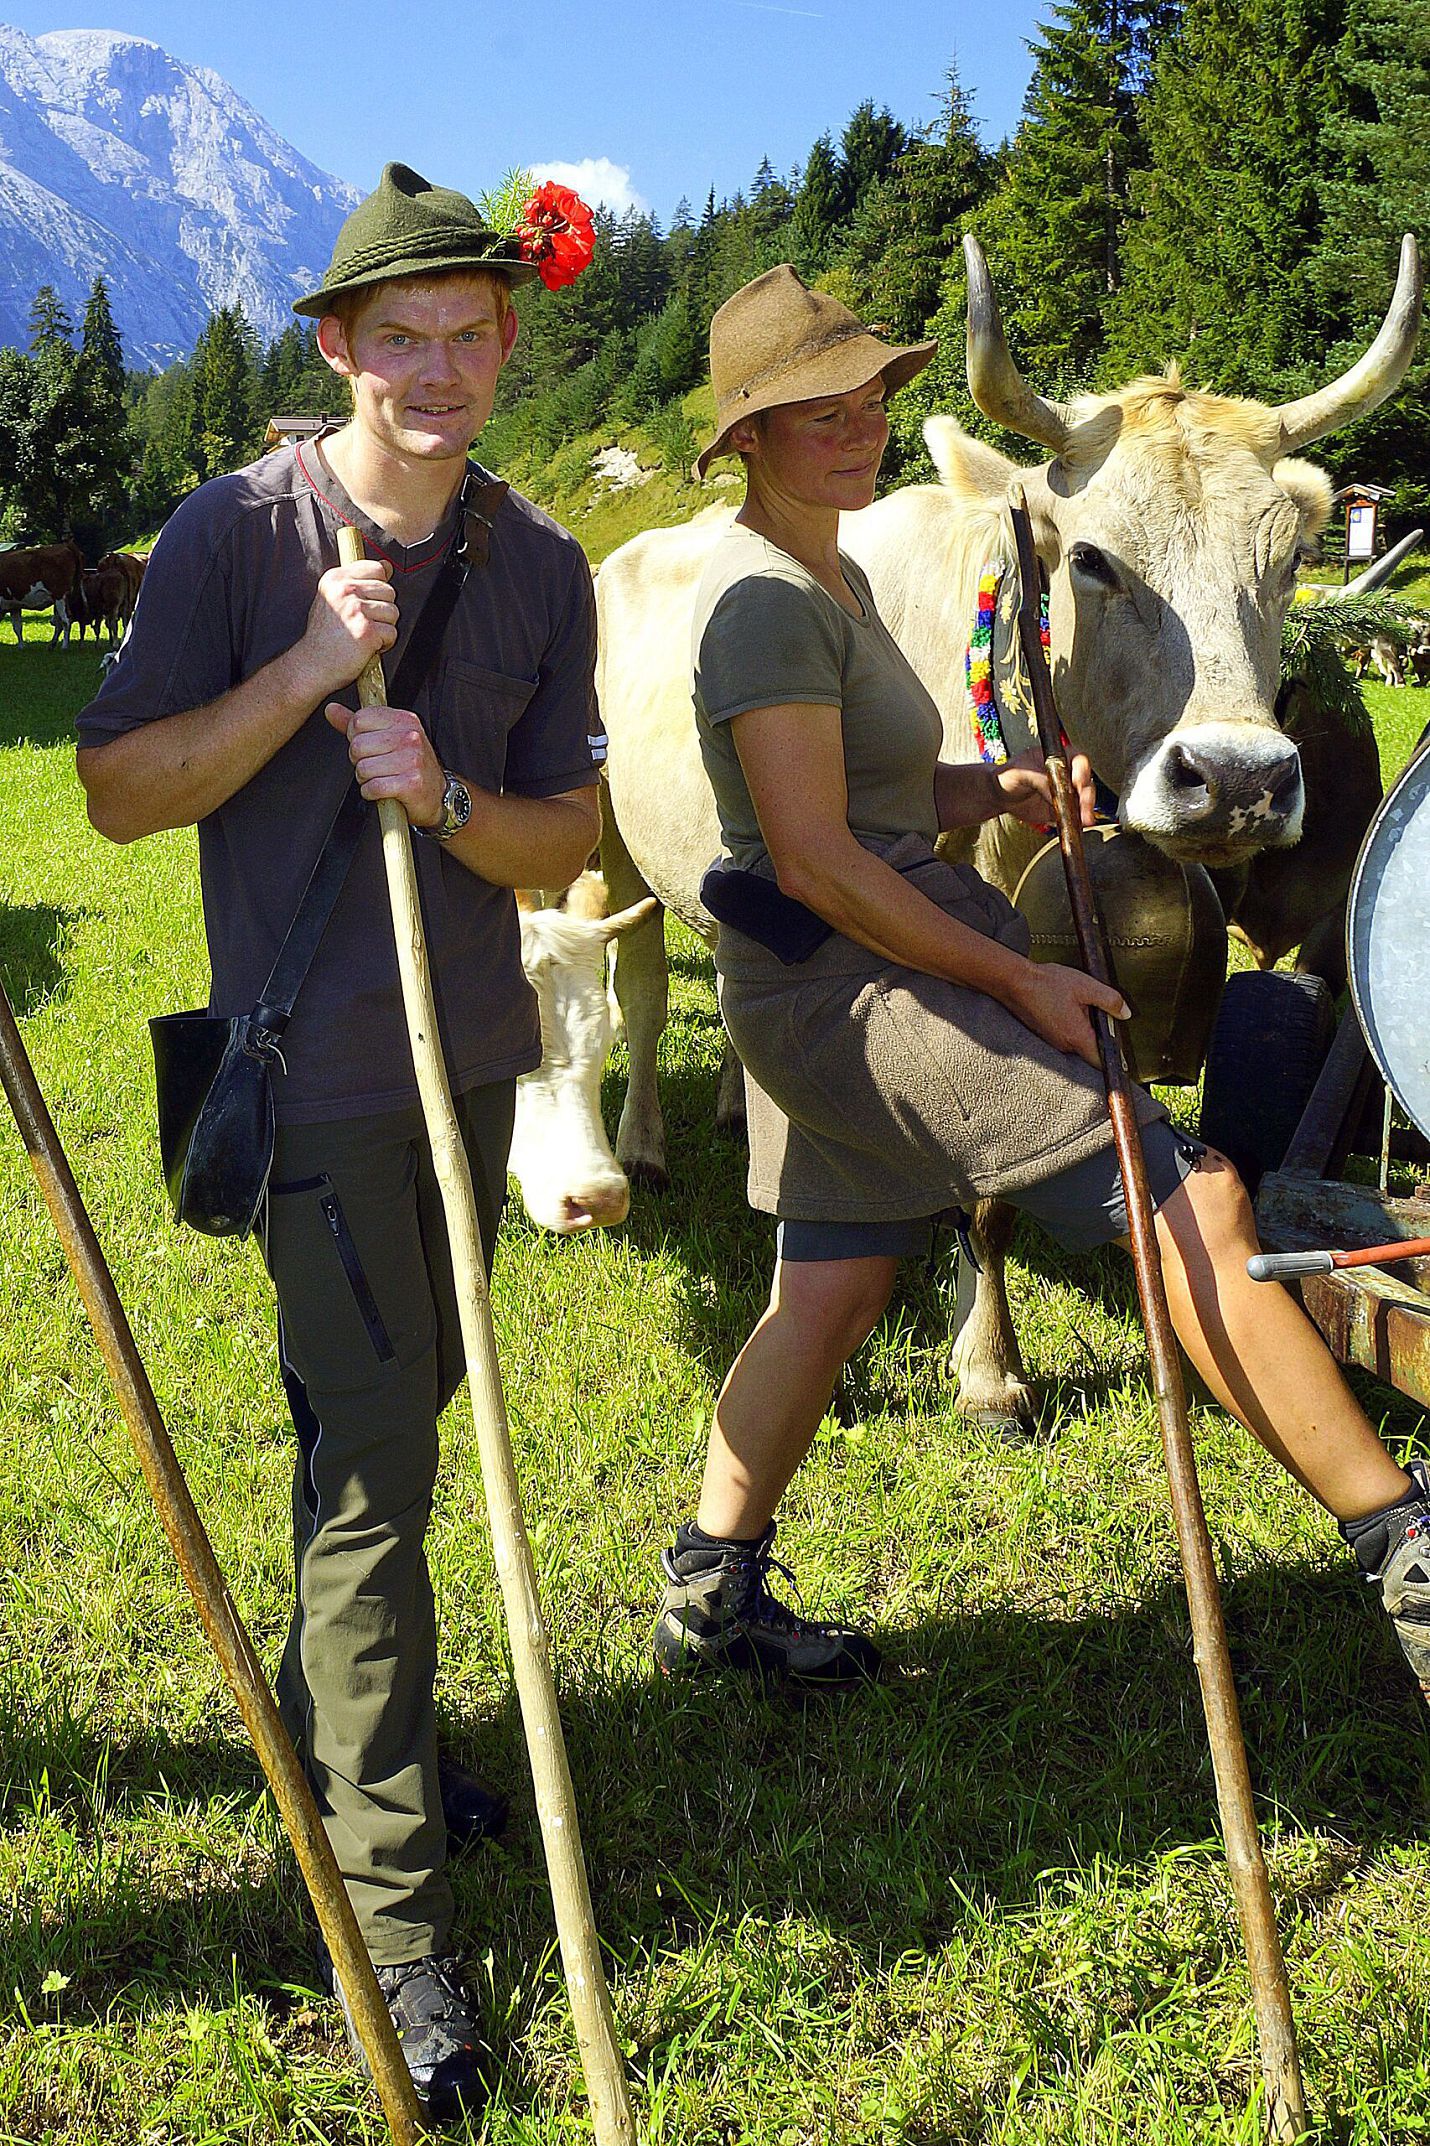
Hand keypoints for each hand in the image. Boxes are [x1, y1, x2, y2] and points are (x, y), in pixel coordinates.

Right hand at [291, 561, 398, 701]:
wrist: (312, 665)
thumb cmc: (323, 637)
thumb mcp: (334, 599)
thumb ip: (359, 580)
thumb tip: (387, 566)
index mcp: (335, 579)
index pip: (376, 568)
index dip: (378, 588)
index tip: (367, 602)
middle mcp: (345, 590)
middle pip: (389, 591)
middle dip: (382, 611)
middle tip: (363, 624)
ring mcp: (355, 610)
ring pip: (393, 612)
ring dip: (384, 628)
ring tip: (364, 635)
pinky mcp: (366, 631)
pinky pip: (392, 633)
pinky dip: (384, 644)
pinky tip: (366, 646)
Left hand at [325, 701, 445, 827]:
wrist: (436, 795)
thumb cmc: (409, 766)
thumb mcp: (386, 737)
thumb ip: (358, 723)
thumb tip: (331, 710)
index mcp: (404, 720)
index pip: (360, 720)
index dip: (355, 737)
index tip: (368, 746)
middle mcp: (410, 736)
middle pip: (357, 745)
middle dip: (359, 761)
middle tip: (375, 766)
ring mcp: (412, 759)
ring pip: (363, 768)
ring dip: (365, 779)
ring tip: (380, 778)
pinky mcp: (411, 783)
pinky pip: (373, 787)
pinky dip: (371, 793)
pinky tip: (382, 791)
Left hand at [995, 746, 1097, 829]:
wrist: (999, 796)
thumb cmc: (1009, 776)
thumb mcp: (1023, 772)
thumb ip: (1041, 780)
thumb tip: (1057, 793)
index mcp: (1058, 759)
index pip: (1079, 761)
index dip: (1082, 771)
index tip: (1078, 782)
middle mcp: (1066, 775)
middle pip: (1085, 782)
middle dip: (1087, 794)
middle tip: (1084, 804)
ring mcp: (1065, 793)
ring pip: (1083, 800)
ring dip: (1085, 810)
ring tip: (1084, 819)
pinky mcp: (1061, 810)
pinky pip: (1073, 816)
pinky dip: (1077, 821)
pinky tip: (1078, 825)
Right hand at [1006, 958, 1128, 1069]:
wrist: (1014, 981)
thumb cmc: (1046, 983)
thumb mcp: (1086, 986)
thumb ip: (1110, 1000)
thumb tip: (1125, 1012)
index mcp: (1076, 1036)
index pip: (1101, 1061)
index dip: (1114, 1057)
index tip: (1120, 1050)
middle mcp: (1063, 1044)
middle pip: (1090, 1050)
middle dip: (1099, 1035)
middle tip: (1098, 1013)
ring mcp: (1053, 1041)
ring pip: (1077, 1042)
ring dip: (1083, 1029)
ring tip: (1078, 1005)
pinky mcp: (1045, 1035)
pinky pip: (1065, 1036)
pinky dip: (1070, 1025)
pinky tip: (1065, 1006)